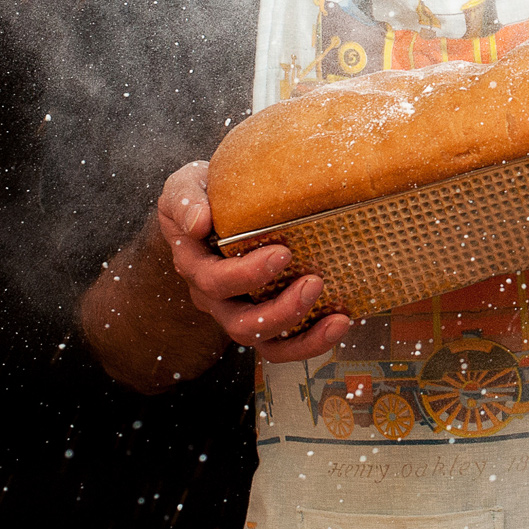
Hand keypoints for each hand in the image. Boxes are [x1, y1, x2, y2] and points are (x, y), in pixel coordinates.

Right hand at [156, 161, 349, 361]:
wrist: (217, 206)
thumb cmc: (205, 194)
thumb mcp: (186, 185)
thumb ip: (186, 200)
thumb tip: (198, 222)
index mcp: (196, 266)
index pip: (215, 282)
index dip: (247, 275)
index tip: (283, 252)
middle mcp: (216, 298)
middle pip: (241, 323)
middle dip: (280, 310)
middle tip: (314, 283)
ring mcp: (241, 310)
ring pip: (265, 343)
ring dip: (302, 338)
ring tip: (337, 320)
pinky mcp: (267, 316)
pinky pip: (286, 343)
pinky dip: (312, 341)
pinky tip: (341, 322)